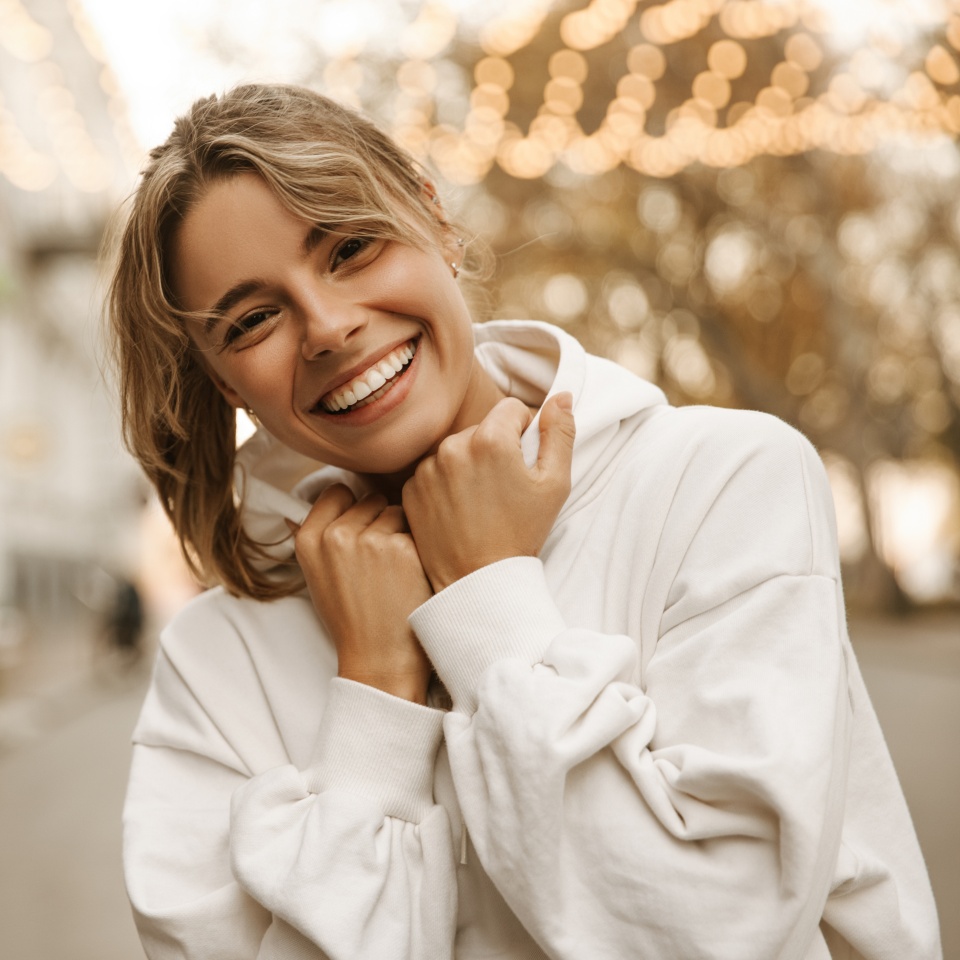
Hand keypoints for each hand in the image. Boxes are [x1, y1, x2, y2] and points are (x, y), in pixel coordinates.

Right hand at [289, 485, 433, 703]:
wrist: (379, 659)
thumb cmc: (353, 617)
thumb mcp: (320, 574)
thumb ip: (325, 533)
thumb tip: (338, 491)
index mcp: (308, 539)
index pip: (337, 491)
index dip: (354, 507)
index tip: (361, 528)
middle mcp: (335, 536)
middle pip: (370, 498)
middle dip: (380, 519)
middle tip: (380, 561)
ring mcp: (369, 540)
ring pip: (397, 510)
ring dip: (402, 531)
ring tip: (395, 570)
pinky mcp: (403, 548)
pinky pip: (418, 528)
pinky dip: (420, 547)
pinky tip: (412, 576)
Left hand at [402, 393, 574, 591]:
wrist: (478, 581)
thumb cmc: (521, 533)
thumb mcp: (554, 484)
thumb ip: (560, 433)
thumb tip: (562, 396)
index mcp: (491, 439)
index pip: (511, 409)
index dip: (524, 433)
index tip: (523, 464)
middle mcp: (453, 446)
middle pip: (481, 429)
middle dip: (494, 449)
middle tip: (504, 489)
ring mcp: (427, 468)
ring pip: (456, 449)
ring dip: (469, 465)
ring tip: (481, 502)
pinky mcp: (410, 489)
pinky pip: (433, 471)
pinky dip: (446, 484)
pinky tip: (460, 510)